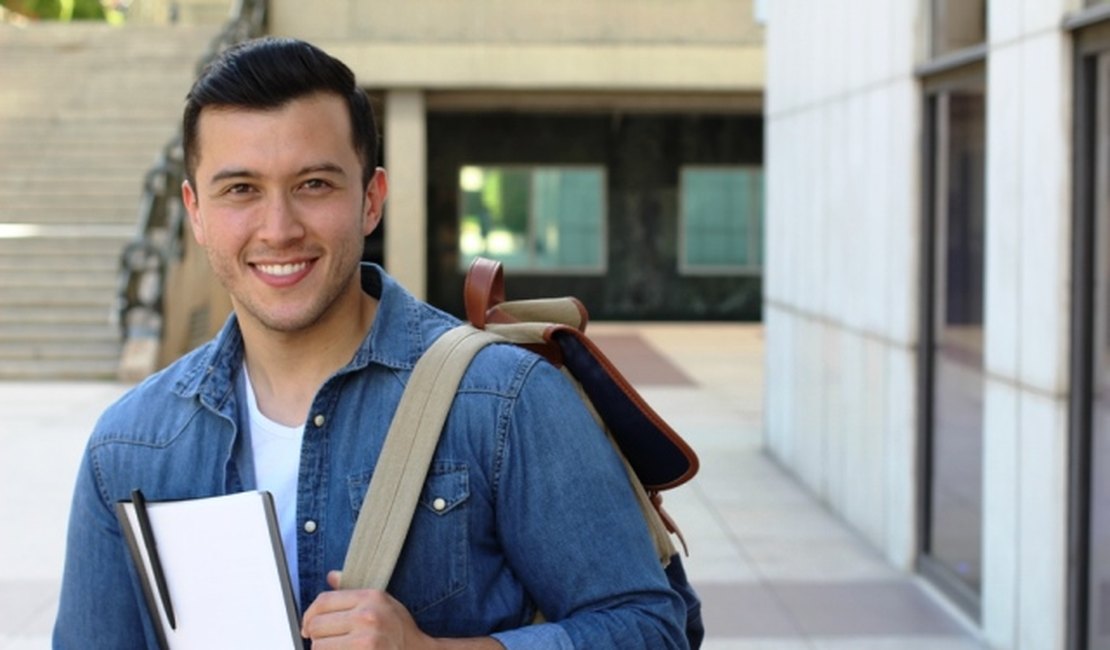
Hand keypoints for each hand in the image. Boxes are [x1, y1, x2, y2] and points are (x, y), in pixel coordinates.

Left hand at [301, 571, 431, 648]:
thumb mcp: (382, 601)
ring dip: (322, 649)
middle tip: (323, 639)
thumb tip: (331, 576)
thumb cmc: (399, 628)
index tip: (307, 624)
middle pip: (316, 624)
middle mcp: (367, 617)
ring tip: (336, 647)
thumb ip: (352, 591)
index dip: (308, 614)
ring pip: (319, 646)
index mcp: (370, 597)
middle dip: (315, 634)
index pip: (323, 601)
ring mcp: (365, 641)